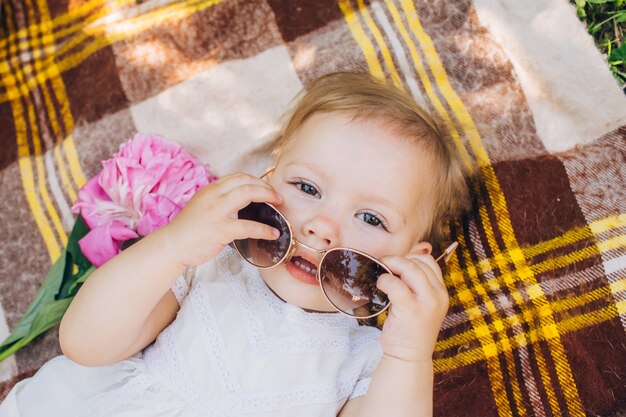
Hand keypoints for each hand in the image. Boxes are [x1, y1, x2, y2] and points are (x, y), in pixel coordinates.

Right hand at [159, 173, 282, 266]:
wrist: (172, 244)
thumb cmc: (189, 229)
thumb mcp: (203, 205)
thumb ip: (219, 200)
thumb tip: (241, 201)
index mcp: (210, 189)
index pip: (238, 176)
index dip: (257, 180)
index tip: (267, 187)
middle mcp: (214, 195)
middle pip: (246, 181)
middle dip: (266, 186)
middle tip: (277, 196)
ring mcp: (217, 211)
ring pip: (248, 194)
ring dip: (268, 197)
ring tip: (279, 205)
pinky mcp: (220, 229)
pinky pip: (248, 226)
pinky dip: (264, 229)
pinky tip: (273, 233)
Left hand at [376, 253, 448, 362]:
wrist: (409, 357)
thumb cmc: (410, 328)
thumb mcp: (421, 303)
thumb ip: (417, 284)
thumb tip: (400, 260)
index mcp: (441, 292)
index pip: (430, 261)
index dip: (411, 256)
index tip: (397, 263)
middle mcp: (438, 295)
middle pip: (419, 262)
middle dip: (399, 259)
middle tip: (385, 264)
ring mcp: (426, 303)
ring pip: (410, 269)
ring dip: (392, 266)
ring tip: (383, 273)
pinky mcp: (411, 310)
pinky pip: (396, 285)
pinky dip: (385, 280)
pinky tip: (380, 285)